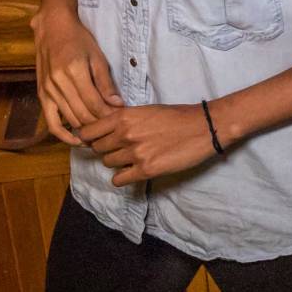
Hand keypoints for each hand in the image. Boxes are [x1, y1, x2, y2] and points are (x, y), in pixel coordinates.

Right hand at [32, 0, 122, 145]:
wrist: (52, 28)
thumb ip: (106, 83)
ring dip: (87, 129)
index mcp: (74, 71)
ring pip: (70, 119)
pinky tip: (77, 140)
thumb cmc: (78, 39)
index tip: (121, 120)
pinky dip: (64, 135)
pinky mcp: (41, 95)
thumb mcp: (97, 56)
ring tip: (102, 133)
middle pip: (83, 114)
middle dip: (101, 124)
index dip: (110, 115)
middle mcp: (58, 83)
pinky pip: (51, 122)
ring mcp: (48, 90)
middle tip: (115, 128)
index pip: (95, 104)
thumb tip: (118, 105)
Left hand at [76, 104, 217, 186]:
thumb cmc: (177, 116)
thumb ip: (123, 120)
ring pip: (108, 164)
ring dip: (117, 162)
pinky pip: (118, 180)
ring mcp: (135, 153)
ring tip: (133, 157)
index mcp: (123, 116)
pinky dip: (124, 177)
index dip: (88, 138)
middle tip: (121, 148)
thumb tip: (103, 130)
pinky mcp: (146, 170)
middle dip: (106, 149)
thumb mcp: (145, 110)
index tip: (96, 140)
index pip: (87, 132)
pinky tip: (134, 171)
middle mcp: (125, 134)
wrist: (204, 127)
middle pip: (97, 149)